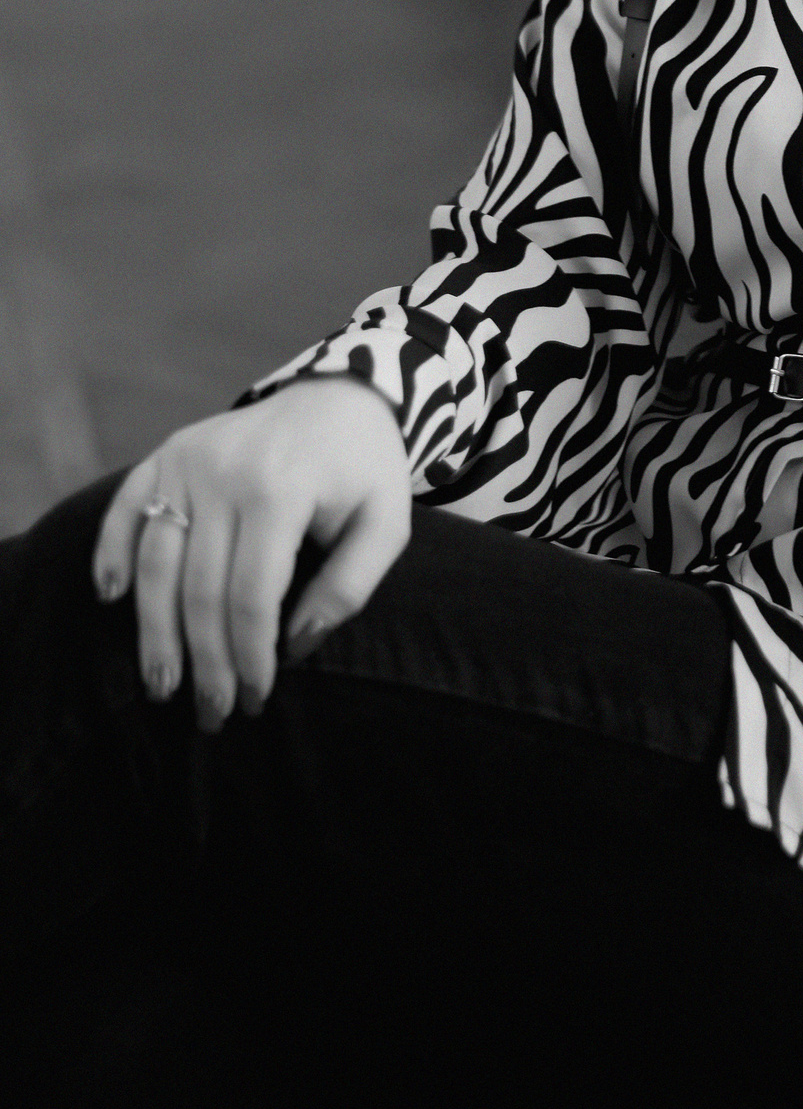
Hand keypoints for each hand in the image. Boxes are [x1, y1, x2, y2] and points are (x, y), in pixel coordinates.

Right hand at [92, 379, 410, 729]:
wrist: (341, 396)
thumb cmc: (366, 470)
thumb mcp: (387, 525)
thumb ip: (349, 588)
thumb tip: (294, 647)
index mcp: (280, 489)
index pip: (251, 595)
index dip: (249, 655)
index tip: (255, 699)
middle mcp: (223, 472)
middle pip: (199, 589)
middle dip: (203, 661)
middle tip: (210, 712)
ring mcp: (187, 460)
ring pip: (155, 562)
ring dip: (153, 631)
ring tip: (162, 684)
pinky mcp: (166, 453)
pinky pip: (126, 508)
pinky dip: (111, 553)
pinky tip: (109, 599)